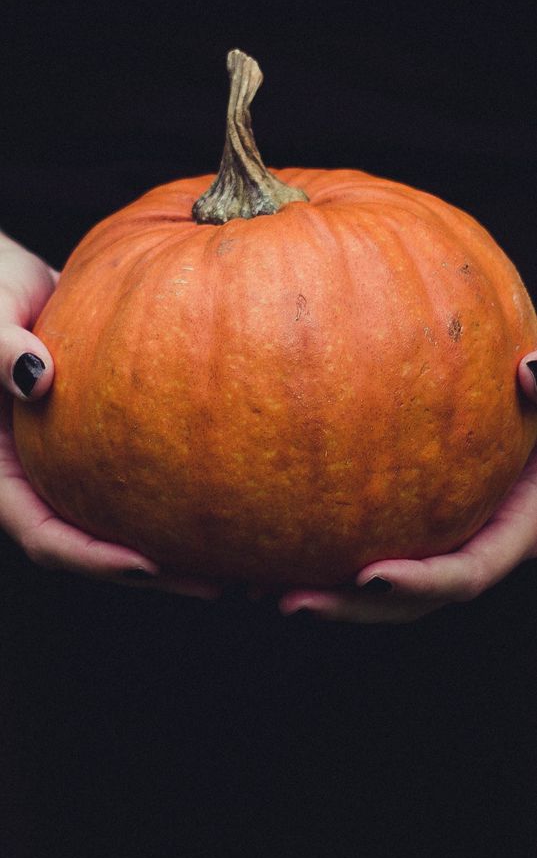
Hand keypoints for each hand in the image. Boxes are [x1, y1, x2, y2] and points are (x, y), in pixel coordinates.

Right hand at [0, 232, 219, 598]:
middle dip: (152, 570)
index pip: (42, 534)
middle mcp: (41, 475)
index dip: (91, 558)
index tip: (147, 563)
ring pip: (123, 517)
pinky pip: (143, 476)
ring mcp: (75, 461)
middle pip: (92, 543)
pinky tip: (234, 492)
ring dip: (176, 543)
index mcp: (5, 471)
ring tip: (240, 555)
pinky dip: (179, 490)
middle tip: (217, 581)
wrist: (12, 276)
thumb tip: (37, 376)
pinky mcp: (106, 440)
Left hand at [280, 355, 536, 623]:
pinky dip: (318, 552)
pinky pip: (364, 544)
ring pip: (379, 586)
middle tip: (292, 601)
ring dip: (323, 591)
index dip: (422, 582)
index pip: (467, 574)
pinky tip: (263, 546)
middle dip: (352, 606)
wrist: (526, 416)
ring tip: (257, 587)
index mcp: (510, 532)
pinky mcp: (407, 525)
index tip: (371, 576)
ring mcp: (435, 541)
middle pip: (409, 598)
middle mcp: (468, 547)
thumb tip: (528, 370)